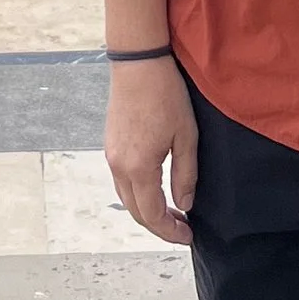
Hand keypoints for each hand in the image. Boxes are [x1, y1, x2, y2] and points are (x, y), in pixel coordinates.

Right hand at [103, 56, 195, 244]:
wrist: (138, 63)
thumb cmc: (165, 95)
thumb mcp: (186, 137)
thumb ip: (185, 175)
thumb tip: (184, 204)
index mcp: (138, 168)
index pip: (152, 215)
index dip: (170, 231)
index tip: (188, 236)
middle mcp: (119, 166)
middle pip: (135, 212)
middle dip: (159, 226)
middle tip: (183, 229)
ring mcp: (111, 155)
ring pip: (126, 198)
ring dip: (147, 210)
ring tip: (173, 212)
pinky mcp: (110, 145)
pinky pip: (121, 181)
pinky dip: (138, 194)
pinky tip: (155, 189)